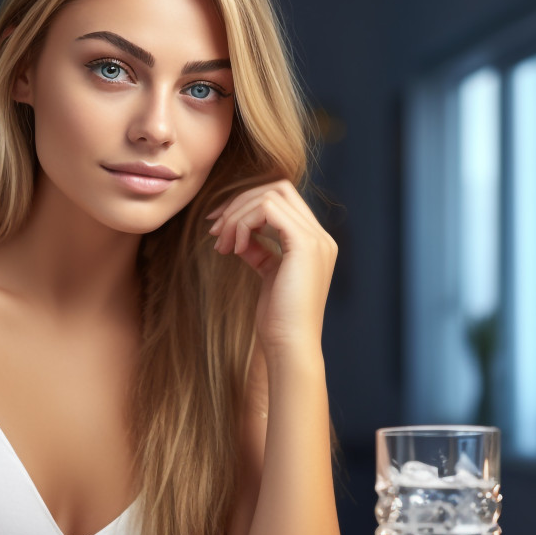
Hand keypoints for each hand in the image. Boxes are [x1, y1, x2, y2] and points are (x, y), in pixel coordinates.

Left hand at [207, 181, 336, 354]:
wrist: (291, 345)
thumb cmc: (278, 320)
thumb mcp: (268, 275)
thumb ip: (261, 249)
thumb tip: (242, 233)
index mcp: (315, 243)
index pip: (282, 200)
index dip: (246, 205)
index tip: (219, 226)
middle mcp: (321, 236)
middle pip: (277, 188)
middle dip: (239, 203)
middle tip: (214, 229)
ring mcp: (316, 239)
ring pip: (269, 196)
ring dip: (236, 215)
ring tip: (221, 244)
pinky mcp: (305, 244)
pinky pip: (267, 209)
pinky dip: (244, 222)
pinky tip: (234, 248)